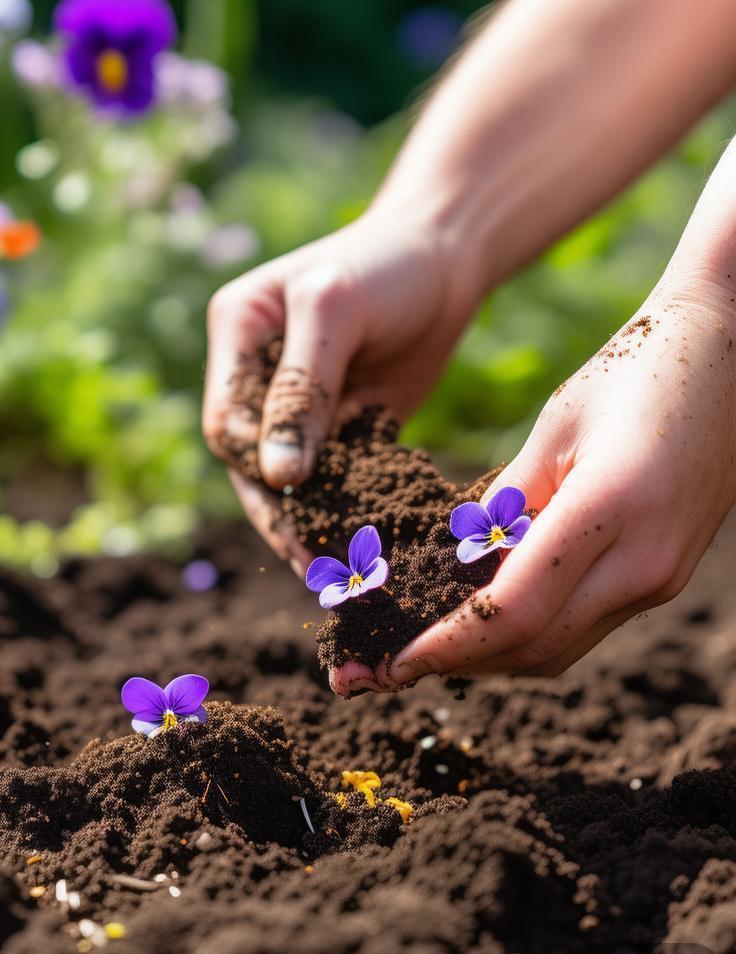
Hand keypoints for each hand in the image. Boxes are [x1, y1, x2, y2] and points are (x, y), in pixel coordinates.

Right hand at [203, 206, 480, 571]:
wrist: (449, 253)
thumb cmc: (385, 264)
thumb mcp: (334, 312)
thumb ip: (302, 390)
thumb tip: (278, 477)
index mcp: (237, 338)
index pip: (229, 421)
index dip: (256, 464)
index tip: (294, 500)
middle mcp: (258, 376)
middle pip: (254, 460)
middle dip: (283, 512)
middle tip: (312, 566)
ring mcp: (301, 404)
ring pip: (295, 478)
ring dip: (315, 522)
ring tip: (337, 574)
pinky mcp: (345, 424)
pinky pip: (339, 475)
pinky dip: (350, 509)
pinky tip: (365, 546)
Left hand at [333, 288, 735, 694]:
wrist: (731, 357)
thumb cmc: (633, 373)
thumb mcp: (553, 427)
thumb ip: (505, 500)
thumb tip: (455, 560)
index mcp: (608, 512)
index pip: (513, 612)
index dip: (447, 646)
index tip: (392, 660)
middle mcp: (644, 564)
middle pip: (534, 649)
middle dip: (457, 664)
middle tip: (389, 665)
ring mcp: (660, 578)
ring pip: (559, 650)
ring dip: (489, 659)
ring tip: (425, 651)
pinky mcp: (662, 577)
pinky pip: (583, 628)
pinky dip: (526, 636)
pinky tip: (481, 624)